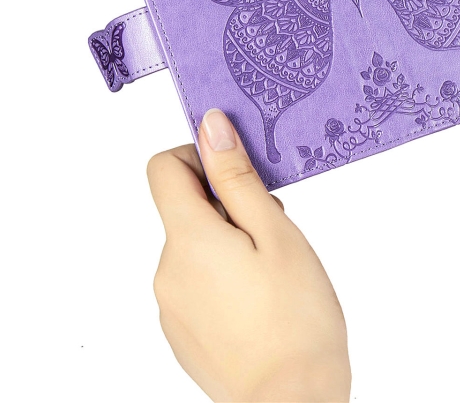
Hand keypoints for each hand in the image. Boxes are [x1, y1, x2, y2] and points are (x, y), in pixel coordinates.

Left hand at [147, 109, 350, 401]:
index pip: (163, 168)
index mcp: (187, 239)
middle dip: (228, 205)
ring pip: (194, 246)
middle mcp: (167, 270)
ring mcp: (171, 305)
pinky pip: (196, 283)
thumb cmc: (296, 317)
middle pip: (185, 208)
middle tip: (273, 230)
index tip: (238, 173)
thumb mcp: (275, 231)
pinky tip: (260, 301)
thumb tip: (210, 126)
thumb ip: (236, 178)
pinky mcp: (182, 332)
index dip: (200, 158)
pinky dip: (224, 276)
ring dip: (228, 242)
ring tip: (272, 272)